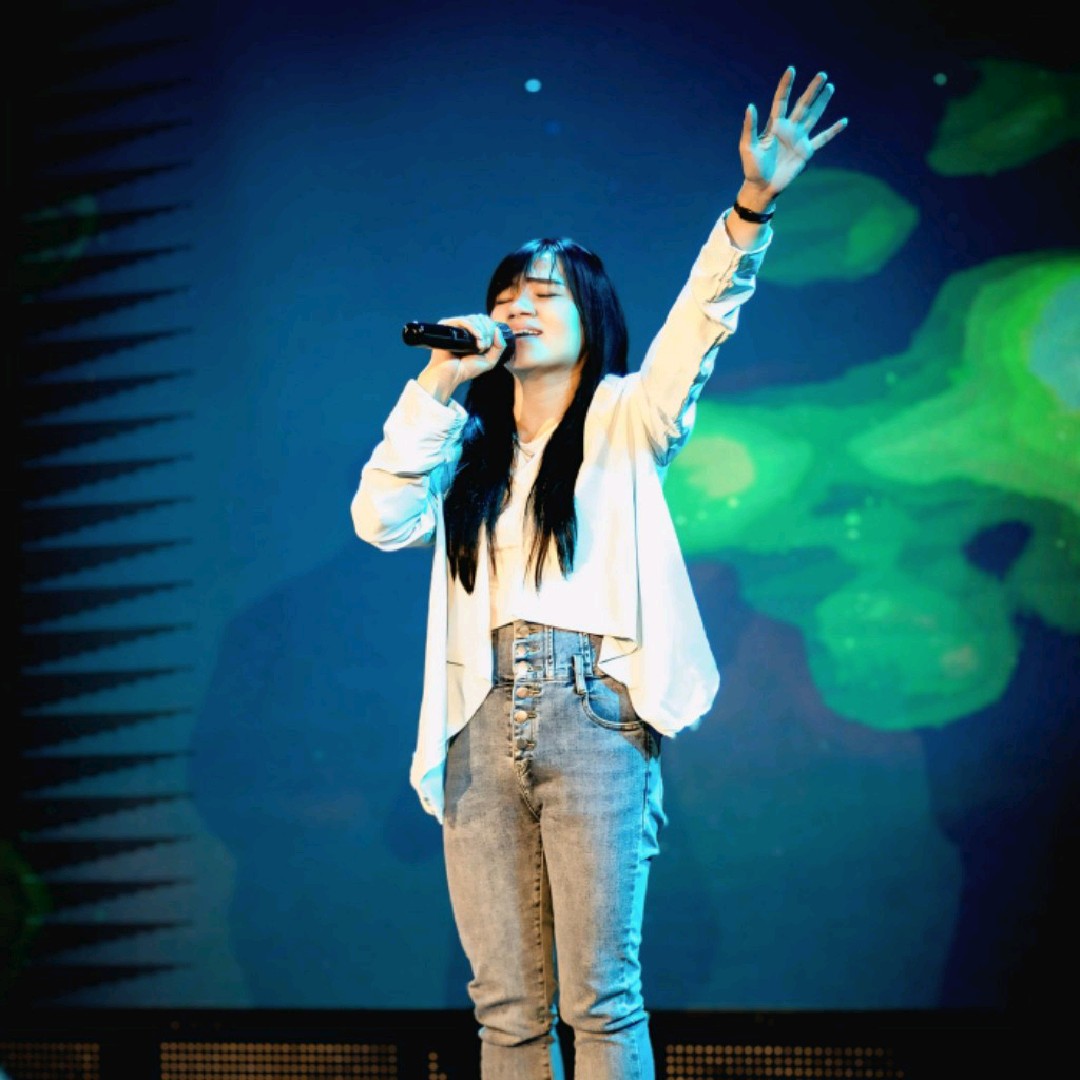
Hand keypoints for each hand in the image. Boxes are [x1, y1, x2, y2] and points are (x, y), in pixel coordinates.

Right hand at [417, 314, 509, 403]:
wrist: (451, 375)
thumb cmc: (466, 369)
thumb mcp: (490, 360)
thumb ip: (499, 346)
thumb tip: (497, 330)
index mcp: (472, 333)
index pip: (485, 321)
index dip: (491, 330)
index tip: (489, 345)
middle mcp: (464, 327)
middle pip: (481, 318)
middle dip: (488, 331)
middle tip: (484, 347)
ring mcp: (455, 326)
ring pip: (474, 318)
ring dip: (482, 332)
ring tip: (480, 347)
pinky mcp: (447, 326)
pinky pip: (464, 320)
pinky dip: (474, 329)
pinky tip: (477, 342)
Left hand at [739, 67, 846, 203]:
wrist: (761, 186)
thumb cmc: (751, 168)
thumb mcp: (747, 147)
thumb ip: (750, 127)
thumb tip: (750, 106)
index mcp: (774, 125)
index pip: (781, 101)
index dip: (786, 86)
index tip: (791, 70)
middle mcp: (789, 128)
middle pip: (803, 105)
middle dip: (812, 90)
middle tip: (822, 75)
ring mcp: (799, 139)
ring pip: (813, 116)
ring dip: (822, 102)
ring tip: (830, 87)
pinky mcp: (806, 151)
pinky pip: (822, 139)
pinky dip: (832, 131)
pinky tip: (843, 122)